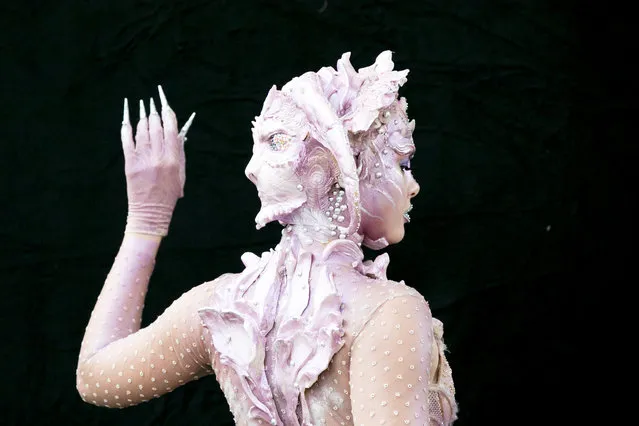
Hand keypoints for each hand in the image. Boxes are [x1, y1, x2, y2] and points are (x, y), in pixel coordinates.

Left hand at [120, 85, 194, 236]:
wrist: (150, 212)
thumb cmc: (169, 194)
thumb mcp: (181, 174)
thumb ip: (179, 153)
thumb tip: (178, 133)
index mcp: (172, 160)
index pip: (171, 130)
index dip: (169, 115)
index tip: (167, 105)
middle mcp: (157, 157)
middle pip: (156, 127)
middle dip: (155, 113)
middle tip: (154, 105)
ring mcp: (142, 159)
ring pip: (142, 130)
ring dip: (143, 117)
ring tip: (145, 109)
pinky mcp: (129, 163)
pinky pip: (127, 140)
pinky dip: (127, 127)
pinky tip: (128, 118)